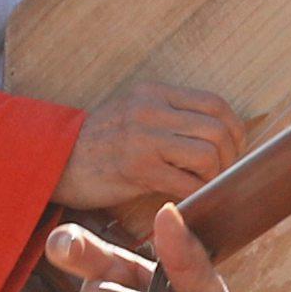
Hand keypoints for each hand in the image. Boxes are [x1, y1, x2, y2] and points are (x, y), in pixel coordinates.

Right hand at [57, 80, 241, 214]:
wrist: (55, 161)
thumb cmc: (98, 143)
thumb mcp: (133, 114)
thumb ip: (169, 116)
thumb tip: (218, 133)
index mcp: (153, 93)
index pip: (216, 103)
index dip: (235, 129)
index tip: (232, 150)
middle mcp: (149, 109)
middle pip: (217, 130)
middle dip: (229, 158)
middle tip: (220, 174)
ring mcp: (142, 138)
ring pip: (208, 155)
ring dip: (214, 177)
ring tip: (202, 185)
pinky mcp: (137, 169)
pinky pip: (187, 183)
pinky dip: (197, 194)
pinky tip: (188, 198)